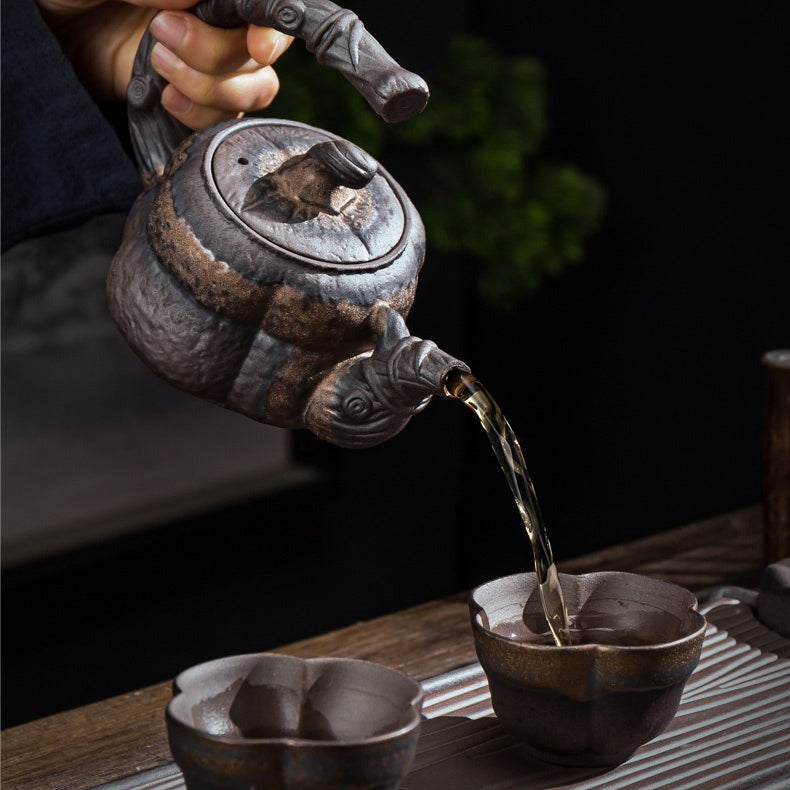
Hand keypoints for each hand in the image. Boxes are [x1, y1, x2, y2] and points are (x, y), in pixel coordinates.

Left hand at [38, 0, 292, 128]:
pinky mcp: (194, 98)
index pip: (261, 9)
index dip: (271, 29)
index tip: (257, 44)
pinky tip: (167, 99)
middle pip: (258, 53)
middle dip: (217, 55)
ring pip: (253, 89)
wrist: (47, 28)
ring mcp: (209, 63)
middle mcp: (217, 22)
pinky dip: (201, 115)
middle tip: (160, 35)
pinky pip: (223, 118)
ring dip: (211, 88)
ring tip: (158, 65)